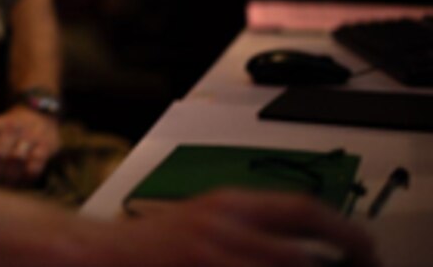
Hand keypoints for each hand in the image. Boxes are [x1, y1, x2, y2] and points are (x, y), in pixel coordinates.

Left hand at [0, 105, 61, 185]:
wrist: (39, 114)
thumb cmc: (7, 130)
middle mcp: (11, 127)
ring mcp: (30, 136)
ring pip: (16, 162)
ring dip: (7, 181)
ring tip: (0, 195)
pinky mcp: (46, 146)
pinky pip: (34, 167)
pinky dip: (24, 180)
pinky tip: (18, 188)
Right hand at [92, 189, 378, 266]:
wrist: (97, 252)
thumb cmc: (153, 243)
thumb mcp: (206, 220)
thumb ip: (253, 228)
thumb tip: (310, 248)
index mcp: (227, 204)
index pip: (302, 209)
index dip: (344, 231)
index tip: (366, 250)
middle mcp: (222, 228)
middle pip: (299, 254)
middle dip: (335, 265)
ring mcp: (209, 258)